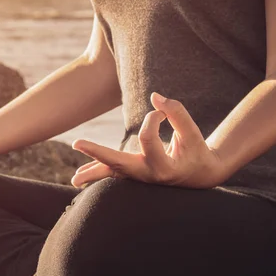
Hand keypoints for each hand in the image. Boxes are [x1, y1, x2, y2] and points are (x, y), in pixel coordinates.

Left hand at [70, 92, 224, 188]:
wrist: (200, 176)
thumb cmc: (197, 152)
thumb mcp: (193, 133)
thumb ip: (177, 113)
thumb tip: (155, 97)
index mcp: (164, 169)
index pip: (148, 138)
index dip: (154, 118)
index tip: (163, 112)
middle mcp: (148, 176)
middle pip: (118, 165)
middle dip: (97, 153)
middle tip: (76, 143)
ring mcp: (140, 179)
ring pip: (112, 174)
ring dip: (92, 174)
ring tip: (74, 179)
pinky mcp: (135, 176)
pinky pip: (114, 174)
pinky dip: (98, 172)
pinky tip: (81, 175)